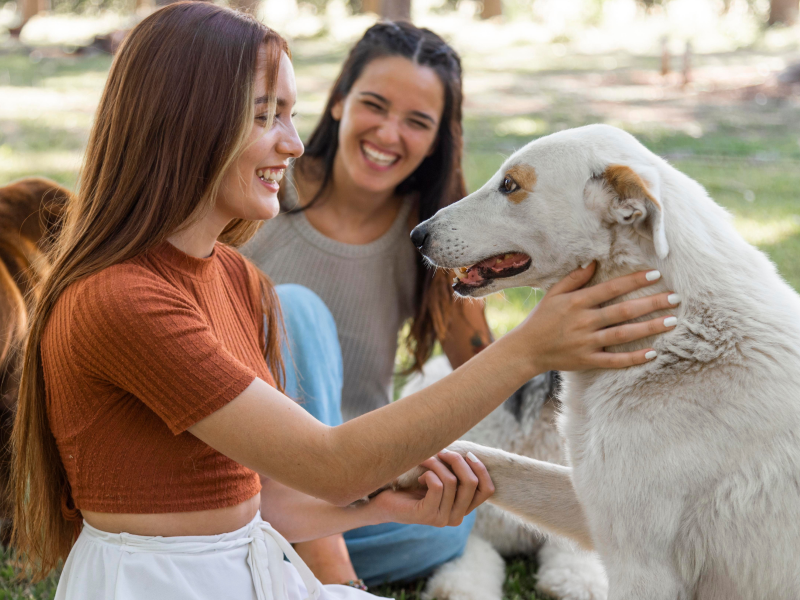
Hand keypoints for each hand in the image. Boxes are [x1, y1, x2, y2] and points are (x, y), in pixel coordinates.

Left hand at [368, 449, 493, 527]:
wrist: (385, 501)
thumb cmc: (412, 484)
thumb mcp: (440, 477)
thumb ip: (456, 471)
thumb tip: (469, 453)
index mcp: (464, 508)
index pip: (487, 490)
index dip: (481, 469)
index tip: (468, 454)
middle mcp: (457, 517)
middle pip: (471, 483)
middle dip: (457, 460)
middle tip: (441, 451)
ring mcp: (443, 519)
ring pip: (452, 481)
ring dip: (437, 463)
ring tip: (425, 460)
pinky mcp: (428, 516)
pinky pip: (437, 486)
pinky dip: (428, 473)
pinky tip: (419, 476)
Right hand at [514, 262, 677, 370]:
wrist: (526, 350)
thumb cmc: (541, 319)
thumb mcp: (553, 294)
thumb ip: (574, 279)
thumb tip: (594, 261)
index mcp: (577, 302)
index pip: (610, 289)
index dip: (633, 281)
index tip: (655, 275)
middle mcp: (584, 321)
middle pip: (623, 311)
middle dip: (650, 303)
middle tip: (675, 298)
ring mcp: (586, 342)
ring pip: (623, 334)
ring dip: (649, 327)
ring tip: (671, 321)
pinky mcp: (587, 360)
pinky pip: (614, 360)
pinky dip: (633, 358)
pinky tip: (653, 353)